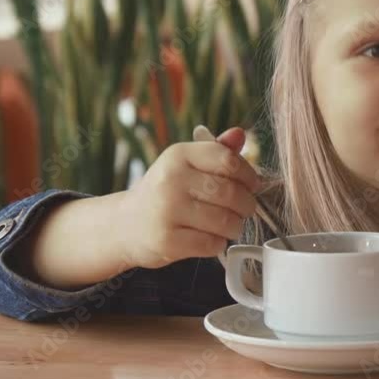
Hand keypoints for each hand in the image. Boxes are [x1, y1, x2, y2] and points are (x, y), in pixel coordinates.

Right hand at [115, 127, 260, 268]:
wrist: (125, 224)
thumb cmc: (166, 192)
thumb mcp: (186, 165)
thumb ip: (216, 151)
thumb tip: (239, 135)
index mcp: (178, 155)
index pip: (228, 160)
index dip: (249, 175)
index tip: (252, 185)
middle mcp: (170, 179)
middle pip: (231, 193)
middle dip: (246, 205)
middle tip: (244, 210)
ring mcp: (166, 211)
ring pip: (225, 221)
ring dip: (235, 226)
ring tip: (229, 225)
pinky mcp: (167, 240)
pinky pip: (212, 244)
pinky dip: (218, 243)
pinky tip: (211, 239)